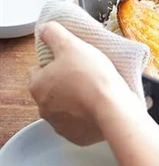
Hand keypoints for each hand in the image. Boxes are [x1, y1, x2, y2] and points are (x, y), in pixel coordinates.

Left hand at [29, 22, 136, 144]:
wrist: (114, 109)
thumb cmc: (92, 77)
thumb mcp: (71, 44)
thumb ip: (53, 33)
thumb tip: (45, 30)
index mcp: (38, 85)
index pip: (40, 68)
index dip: (58, 61)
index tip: (74, 59)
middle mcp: (43, 108)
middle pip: (54, 88)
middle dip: (68, 81)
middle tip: (88, 72)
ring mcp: (60, 124)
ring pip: (67, 105)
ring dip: (78, 98)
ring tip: (97, 88)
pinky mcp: (76, 135)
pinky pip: (80, 121)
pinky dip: (88, 114)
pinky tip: (100, 104)